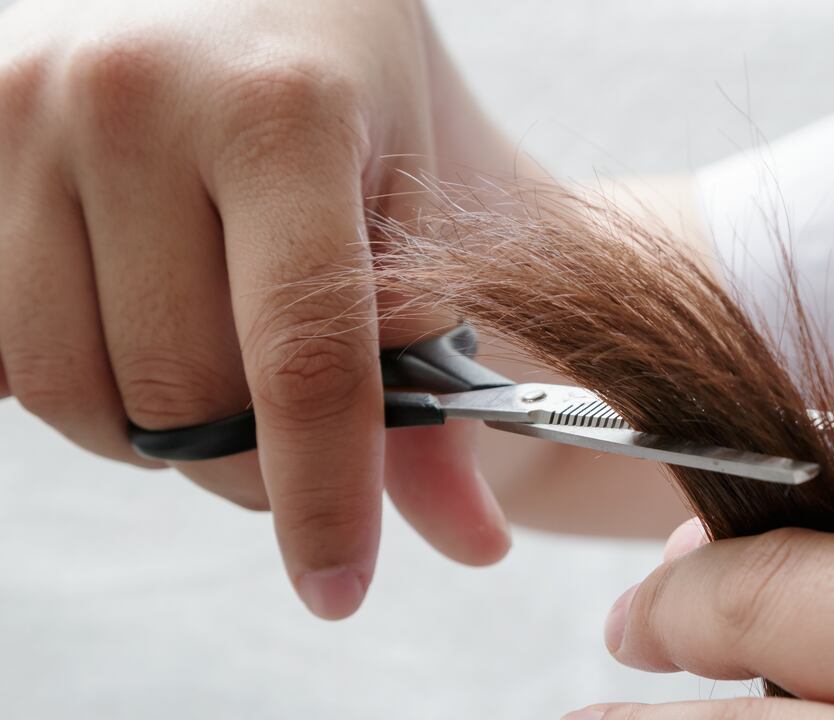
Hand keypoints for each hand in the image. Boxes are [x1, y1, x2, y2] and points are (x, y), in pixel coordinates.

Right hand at [0, 0, 518, 618]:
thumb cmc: (348, 72)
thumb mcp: (423, 191)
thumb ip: (444, 367)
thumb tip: (473, 542)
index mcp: (285, 111)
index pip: (302, 362)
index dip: (325, 501)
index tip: (338, 590)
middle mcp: (138, 99)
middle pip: (180, 393)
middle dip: (247, 461)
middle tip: (287, 442)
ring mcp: (23, 109)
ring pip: (68, 388)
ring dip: (148, 428)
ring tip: (208, 375)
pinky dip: (68, 373)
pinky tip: (128, 320)